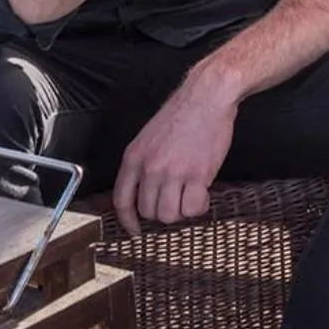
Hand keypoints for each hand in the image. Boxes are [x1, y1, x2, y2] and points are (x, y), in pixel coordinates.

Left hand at [113, 74, 237, 235]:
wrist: (206, 98)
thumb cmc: (182, 115)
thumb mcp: (149, 138)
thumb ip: (143, 164)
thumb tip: (145, 192)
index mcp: (134, 157)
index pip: (122, 200)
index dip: (127, 221)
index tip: (135, 230)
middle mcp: (150, 167)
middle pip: (148, 211)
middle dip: (163, 211)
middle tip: (177, 199)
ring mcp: (173, 173)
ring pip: (170, 215)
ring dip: (182, 211)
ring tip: (191, 196)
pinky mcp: (197, 175)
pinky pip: (193, 208)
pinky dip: (199, 207)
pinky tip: (203, 193)